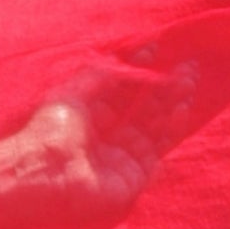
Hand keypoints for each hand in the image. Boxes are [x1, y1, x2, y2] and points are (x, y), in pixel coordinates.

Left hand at [0, 56, 201, 222]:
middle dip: (166, 88)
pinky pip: (159, 151)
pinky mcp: (133, 178)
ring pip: (156, 129)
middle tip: (187, 67)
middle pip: (145, 111)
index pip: (123, 94)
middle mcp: (108, 140)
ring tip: (188, 82)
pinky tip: (180, 107)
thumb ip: (100, 75)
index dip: (139, 73)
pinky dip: (172, 129)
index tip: (155, 50)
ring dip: (174, 104)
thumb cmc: (48, 132)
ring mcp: (121, 160)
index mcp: (90, 121)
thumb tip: (120, 57)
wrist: (41, 171)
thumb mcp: (74, 92)